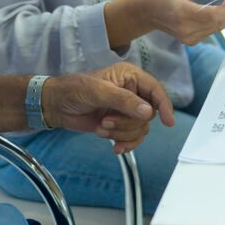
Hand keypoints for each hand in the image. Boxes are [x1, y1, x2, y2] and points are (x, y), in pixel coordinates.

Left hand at [42, 63, 174, 154]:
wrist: (56, 105)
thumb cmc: (74, 89)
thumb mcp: (99, 91)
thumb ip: (124, 101)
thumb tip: (148, 112)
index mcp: (130, 77)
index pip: (155, 90)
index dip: (164, 105)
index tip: (168, 122)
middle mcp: (132, 92)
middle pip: (148, 114)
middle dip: (127, 123)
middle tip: (105, 122)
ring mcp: (126, 110)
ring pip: (140, 128)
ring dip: (122, 133)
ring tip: (101, 128)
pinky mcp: (120, 124)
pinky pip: (133, 137)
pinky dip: (125, 143)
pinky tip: (115, 148)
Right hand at [106, 0, 224, 46]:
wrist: (145, 11)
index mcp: (182, 13)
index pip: (215, 15)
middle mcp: (186, 29)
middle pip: (219, 22)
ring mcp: (188, 38)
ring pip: (217, 27)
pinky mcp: (190, 40)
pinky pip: (211, 30)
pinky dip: (220, 19)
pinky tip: (223, 8)